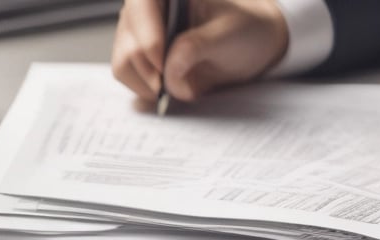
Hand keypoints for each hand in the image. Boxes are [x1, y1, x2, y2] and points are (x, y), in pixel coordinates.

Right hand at [111, 0, 287, 101]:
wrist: (255, 44)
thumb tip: (168, 72)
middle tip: (180, 86)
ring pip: (123, 64)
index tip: (165, 67)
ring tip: (181, 87)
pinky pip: (131, 78)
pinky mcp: (141, 57)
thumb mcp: (228, 35)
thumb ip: (196, 48)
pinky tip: (172, 89)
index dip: (149, 39)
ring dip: (149, 85)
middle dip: (152, 71)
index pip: (141, 6)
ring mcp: (140, 33)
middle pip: (128, 42)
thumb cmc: (247, 29)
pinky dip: (148, 90)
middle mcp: (147, 9)